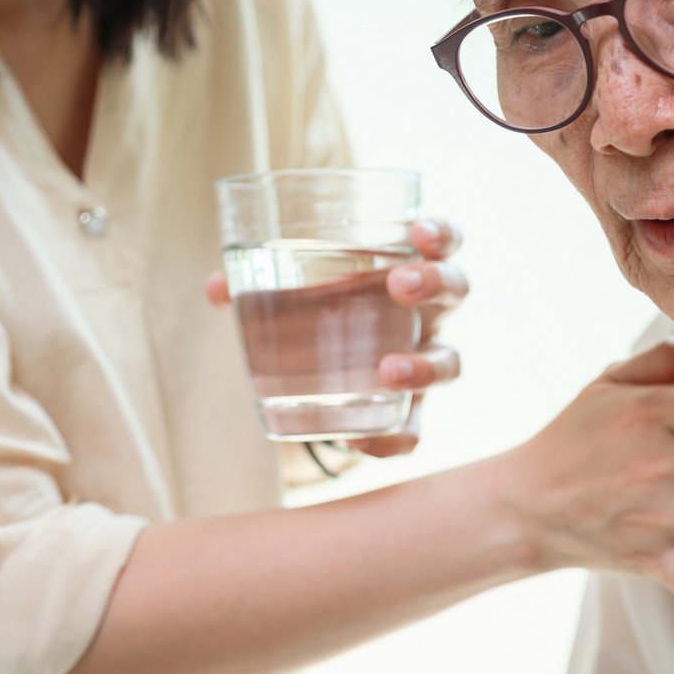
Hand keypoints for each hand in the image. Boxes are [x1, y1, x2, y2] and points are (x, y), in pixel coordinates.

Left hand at [206, 219, 467, 457]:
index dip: (441, 233)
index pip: (442, 241)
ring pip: (451, 362)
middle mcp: (427, 314)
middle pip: (455, 291)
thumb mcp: (292, 291)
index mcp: (407, 269)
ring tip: (389, 371)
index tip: (420, 232)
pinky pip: (416, 430)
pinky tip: (358, 441)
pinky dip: (393, 439)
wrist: (326, 376)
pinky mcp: (409, 413)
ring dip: (425, 365)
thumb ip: (258, 284)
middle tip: (399, 286)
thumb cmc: (321, 312)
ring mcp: (424, 362)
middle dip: (434, 284)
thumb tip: (218, 287)